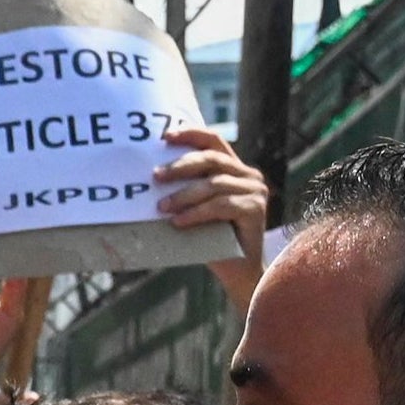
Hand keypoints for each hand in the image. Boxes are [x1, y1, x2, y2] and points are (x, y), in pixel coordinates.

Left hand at [155, 125, 269, 311]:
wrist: (236, 271)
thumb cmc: (210, 239)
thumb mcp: (194, 208)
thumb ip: (183, 190)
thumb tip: (148, 179)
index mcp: (233, 169)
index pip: (213, 141)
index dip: (191, 134)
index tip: (165, 137)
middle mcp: (248, 175)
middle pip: (211, 159)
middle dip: (180, 166)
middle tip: (155, 177)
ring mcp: (255, 190)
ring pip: (214, 184)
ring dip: (184, 195)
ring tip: (161, 208)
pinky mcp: (256, 209)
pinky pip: (221, 205)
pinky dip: (196, 213)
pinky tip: (178, 222)